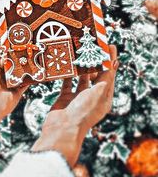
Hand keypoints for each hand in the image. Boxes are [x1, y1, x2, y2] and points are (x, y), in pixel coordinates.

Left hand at [0, 37, 27, 173]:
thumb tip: (4, 37)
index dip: (6, 39)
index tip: (15, 30)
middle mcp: (0, 69)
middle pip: (12, 55)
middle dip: (20, 47)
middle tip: (30, 37)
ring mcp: (10, 78)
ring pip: (22, 65)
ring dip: (28, 58)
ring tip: (37, 47)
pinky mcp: (19, 87)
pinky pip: (28, 78)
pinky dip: (33, 72)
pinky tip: (40, 63)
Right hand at [32, 45, 118, 167]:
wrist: (62, 130)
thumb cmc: (83, 113)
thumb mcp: (99, 93)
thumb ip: (105, 77)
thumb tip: (113, 61)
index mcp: (104, 98)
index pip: (109, 75)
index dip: (110, 61)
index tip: (109, 46)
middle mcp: (92, 97)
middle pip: (96, 75)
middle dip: (95, 62)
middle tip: (91, 47)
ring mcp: (78, 97)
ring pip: (81, 78)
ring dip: (81, 67)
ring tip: (79, 53)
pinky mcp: (65, 97)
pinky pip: (67, 82)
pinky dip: (67, 74)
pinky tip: (66, 64)